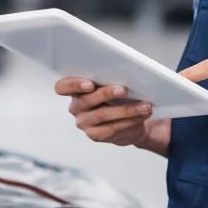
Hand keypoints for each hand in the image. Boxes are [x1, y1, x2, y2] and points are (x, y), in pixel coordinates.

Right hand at [54, 77, 168, 153]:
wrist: (130, 121)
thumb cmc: (119, 98)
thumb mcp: (113, 84)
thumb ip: (111, 78)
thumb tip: (126, 72)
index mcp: (75, 90)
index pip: (62, 87)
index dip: (73, 85)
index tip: (90, 84)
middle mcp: (76, 107)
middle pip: (86, 99)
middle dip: (106, 93)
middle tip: (124, 89)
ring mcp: (84, 122)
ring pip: (103, 115)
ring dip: (126, 109)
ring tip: (145, 106)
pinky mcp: (95, 135)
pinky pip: (112, 128)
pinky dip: (130, 121)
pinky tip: (142, 115)